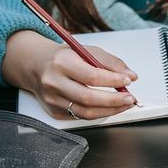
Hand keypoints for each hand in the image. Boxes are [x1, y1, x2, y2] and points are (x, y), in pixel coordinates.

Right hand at [2, 30, 138, 119]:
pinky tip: (109, 107)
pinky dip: (99, 113)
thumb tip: (131, 75)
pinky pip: (80, 116)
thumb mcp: (86, 51)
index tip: (128, 80)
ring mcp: (52, 99)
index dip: (113, 81)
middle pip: (88, 98)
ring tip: (124, 104)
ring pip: (85, 112)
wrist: (36, 66)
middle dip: (114, 100)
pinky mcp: (54, 111)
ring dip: (110, 110)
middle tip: (130, 98)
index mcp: (61, 63)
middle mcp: (54, 82)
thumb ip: (110, 62)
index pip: (92, 76)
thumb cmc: (64, 57)